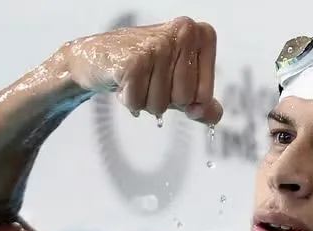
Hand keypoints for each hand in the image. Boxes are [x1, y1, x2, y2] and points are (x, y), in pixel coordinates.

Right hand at [58, 17, 221, 123]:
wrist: (99, 57)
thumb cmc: (143, 66)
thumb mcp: (178, 83)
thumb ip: (201, 101)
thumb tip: (213, 116)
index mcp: (200, 35)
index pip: (205, 95)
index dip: (187, 101)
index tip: (172, 83)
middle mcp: (184, 32)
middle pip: (184, 100)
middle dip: (164, 101)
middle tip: (150, 80)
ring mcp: (159, 44)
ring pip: (161, 104)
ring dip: (144, 101)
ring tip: (136, 79)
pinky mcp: (135, 59)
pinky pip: (138, 102)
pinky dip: (128, 100)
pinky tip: (123, 80)